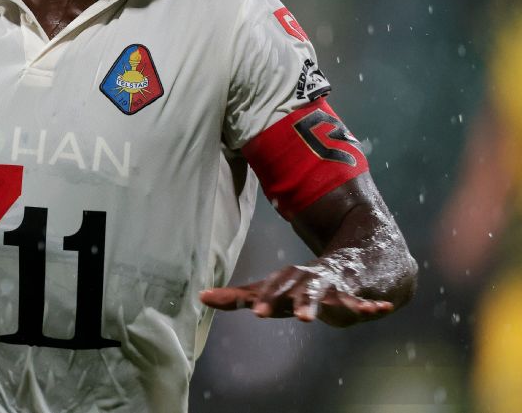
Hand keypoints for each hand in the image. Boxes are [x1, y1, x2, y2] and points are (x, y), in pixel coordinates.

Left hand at [199, 263, 394, 326]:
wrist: (358, 263)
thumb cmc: (305, 284)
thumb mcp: (273, 290)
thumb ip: (239, 296)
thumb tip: (201, 296)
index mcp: (287, 280)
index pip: (271, 287)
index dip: (261, 298)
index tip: (253, 311)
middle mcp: (308, 278)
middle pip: (294, 287)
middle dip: (280, 299)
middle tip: (263, 314)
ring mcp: (334, 284)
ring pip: (324, 293)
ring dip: (315, 303)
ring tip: (306, 319)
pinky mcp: (357, 293)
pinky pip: (364, 300)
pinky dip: (372, 305)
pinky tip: (382, 309)